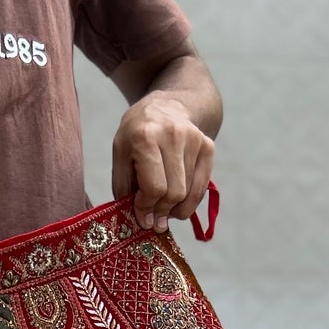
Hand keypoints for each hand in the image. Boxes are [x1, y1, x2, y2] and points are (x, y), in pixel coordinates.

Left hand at [112, 94, 215, 233]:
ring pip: (189, 193)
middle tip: (154, 219)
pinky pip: (202, 186)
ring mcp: (194, 139)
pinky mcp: (208, 146)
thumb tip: (142, 221)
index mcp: (146, 138)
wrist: (164, 106)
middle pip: (174, 193)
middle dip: (162, 212)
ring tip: (164, 211)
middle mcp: (173, 136)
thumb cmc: (136, 136)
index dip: (146, 208)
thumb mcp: (120, 157)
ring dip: (175, 209)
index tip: (141, 215)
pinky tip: (178, 204)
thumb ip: (124, 189)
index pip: (154, 188)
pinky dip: (190, 202)